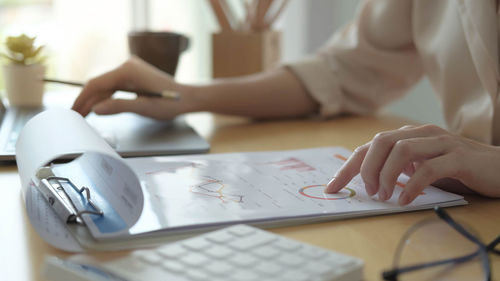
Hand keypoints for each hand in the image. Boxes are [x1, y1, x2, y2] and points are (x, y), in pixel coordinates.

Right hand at [72, 56, 193, 118]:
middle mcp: (127, 66)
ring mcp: (130, 70)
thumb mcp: (144, 108)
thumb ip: (119, 107)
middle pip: (100, 84)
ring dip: (95, 100)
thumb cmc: (170, 103)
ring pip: (106, 86)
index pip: (97, 83)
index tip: (73, 111)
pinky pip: (114, 87)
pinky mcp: (133, 76)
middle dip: (86, 100)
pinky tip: (98, 108)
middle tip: (75, 117)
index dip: (83, 98)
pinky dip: (106, 98)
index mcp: (128, 70)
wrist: (188, 98)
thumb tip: (95, 109)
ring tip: (83, 115)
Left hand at [325, 124, 499, 204]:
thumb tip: (369, 183)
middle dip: (367, 168)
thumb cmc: (457, 169)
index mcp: (410, 135)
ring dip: (386, 175)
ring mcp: (441, 143)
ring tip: (384, 197)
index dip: (348, 167)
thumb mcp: (422, 167)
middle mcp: (422, 134)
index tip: (332, 188)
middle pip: (381, 141)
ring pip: (402, 150)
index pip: (369, 146)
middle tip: (369, 192)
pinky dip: (412, 185)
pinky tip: (405, 200)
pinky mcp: (459, 157)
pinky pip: (429, 168)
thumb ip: (399, 168)